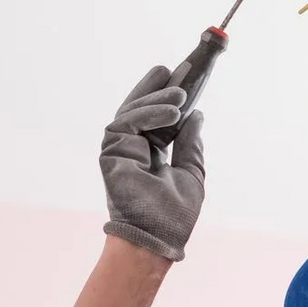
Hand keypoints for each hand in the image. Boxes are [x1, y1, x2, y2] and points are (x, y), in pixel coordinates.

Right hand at [99, 66, 204, 261]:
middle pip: (141, 108)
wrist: (157, 239)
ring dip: (157, 99)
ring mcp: (120, 149)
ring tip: (181, 93)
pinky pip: (127, 123)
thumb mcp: (191, 172)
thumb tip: (197, 114)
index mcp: (151, 153)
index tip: (184, 76)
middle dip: (157, 87)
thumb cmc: (173, 215)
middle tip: (176, 68)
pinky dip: (149, 113)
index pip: (158, 117)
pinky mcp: (111, 152)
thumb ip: (190, 143)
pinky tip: (172, 111)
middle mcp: (133, 148)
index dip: (168, 96)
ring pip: (133, 112)